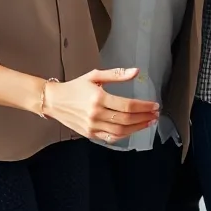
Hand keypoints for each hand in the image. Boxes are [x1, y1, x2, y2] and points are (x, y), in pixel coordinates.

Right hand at [41, 67, 159, 142]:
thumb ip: (117, 74)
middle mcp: (96, 114)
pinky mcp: (90, 134)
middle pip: (126, 119)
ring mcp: (92, 126)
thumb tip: (136, 72)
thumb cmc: (75, 87)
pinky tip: (133, 130)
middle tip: (155, 114)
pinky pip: (110, 138)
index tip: (154, 105)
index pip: (127, 106)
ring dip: (137, 128)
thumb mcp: (95, 76)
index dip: (144, 107)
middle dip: (144, 117)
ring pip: (120, 131)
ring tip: (149, 122)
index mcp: (98, 98)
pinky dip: (124, 135)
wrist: (54, 101)